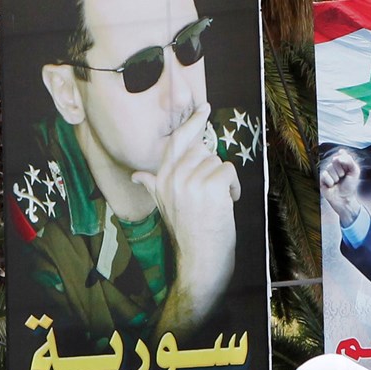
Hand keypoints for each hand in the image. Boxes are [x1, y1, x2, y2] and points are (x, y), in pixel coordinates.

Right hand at [132, 103, 240, 329]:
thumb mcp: (165, 207)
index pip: (176, 143)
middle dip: (211, 169)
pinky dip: (233, 188)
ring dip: (223, 182)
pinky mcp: (209, 188)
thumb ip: (154, 185)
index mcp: (161, 179)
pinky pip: (228, 172)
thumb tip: (137, 176)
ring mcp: (190, 182)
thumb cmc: (187, 234)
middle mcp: (172, 178)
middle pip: (202, 151)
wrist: (198, 260)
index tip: (204, 108)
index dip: (192, 123)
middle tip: (211, 194)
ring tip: (216, 204)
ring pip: (216, 162)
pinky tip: (226, 205)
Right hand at [319, 149, 361, 224]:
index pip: (341, 154)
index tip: (347, 170)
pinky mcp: (321, 179)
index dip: (345, 162)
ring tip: (337, 183)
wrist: (344, 199)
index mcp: (342, 163)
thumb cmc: (350, 186)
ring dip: (336, 177)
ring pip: (329, 168)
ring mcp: (327, 172)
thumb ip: (350, 160)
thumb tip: (340, 151)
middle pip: (335, 160)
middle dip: (341, 170)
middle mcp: (334, 166)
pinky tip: (331, 186)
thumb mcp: (355, 171)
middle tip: (342, 177)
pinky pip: (324, 175)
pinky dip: (330, 182)